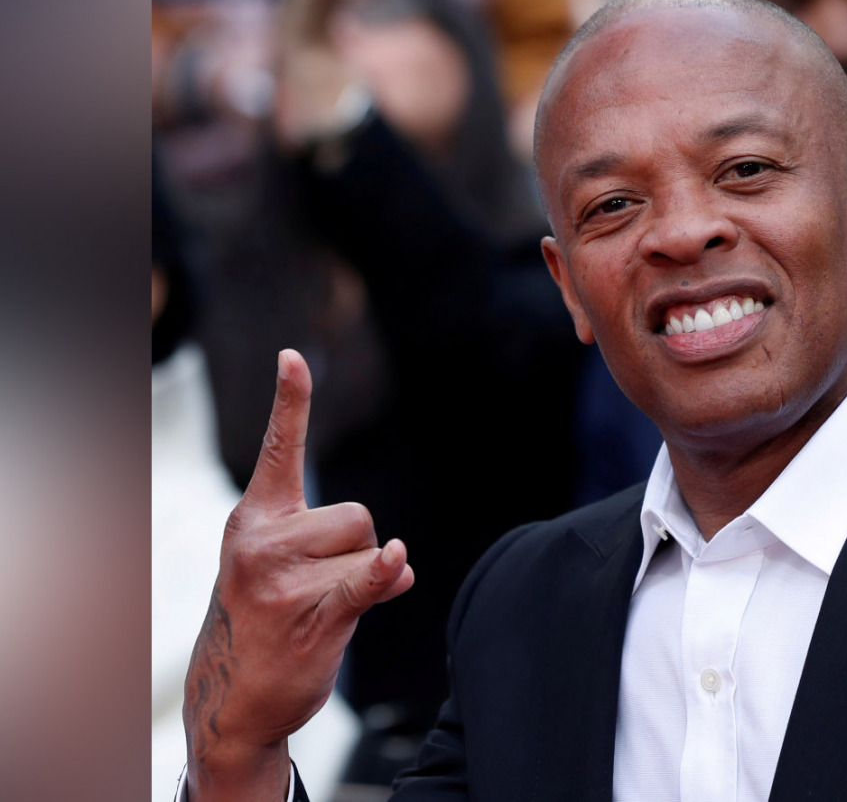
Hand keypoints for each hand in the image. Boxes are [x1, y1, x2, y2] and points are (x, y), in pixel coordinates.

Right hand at [184, 349, 413, 799]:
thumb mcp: (291, 573)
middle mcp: (261, 540)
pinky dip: (384, 573)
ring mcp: (281, 578)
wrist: (234, 701)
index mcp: (255, 518)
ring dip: (366, 582)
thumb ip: (343, 552)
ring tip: (324, 614)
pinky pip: (362, 580)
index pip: (278, 449)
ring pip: (369, 548)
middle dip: (360, 549)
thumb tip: (400, 566)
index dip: (291, 401)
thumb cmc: (271, 624)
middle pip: (358, 513)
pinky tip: (397, 564)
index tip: (294, 356)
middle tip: (322, 589)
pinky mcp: (310, 614)